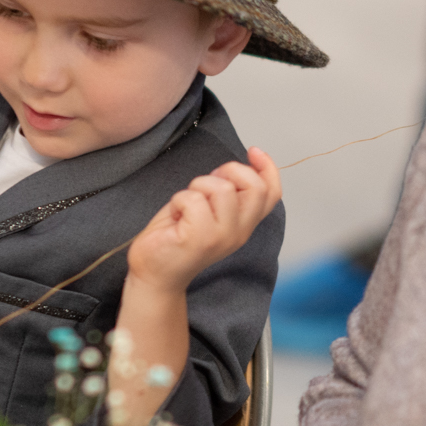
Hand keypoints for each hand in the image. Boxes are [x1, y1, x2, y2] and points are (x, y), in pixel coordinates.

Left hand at [126, 148, 282, 293]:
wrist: (153, 274)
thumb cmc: (175, 238)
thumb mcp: (209, 211)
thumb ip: (226, 194)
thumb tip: (232, 170)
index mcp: (243, 224)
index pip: (271, 194)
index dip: (268, 167)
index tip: (253, 151)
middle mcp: (238, 232)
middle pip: (255, 187)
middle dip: (231, 170)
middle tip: (207, 183)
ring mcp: (221, 237)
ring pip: (222, 189)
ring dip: (198, 186)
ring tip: (186, 204)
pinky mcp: (200, 238)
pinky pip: (193, 200)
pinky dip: (179, 200)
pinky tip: (174, 216)